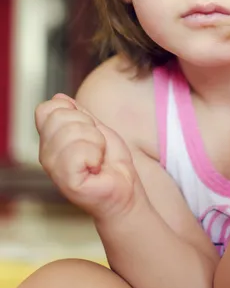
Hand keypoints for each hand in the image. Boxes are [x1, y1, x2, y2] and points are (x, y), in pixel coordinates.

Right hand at [36, 94, 144, 220]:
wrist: (125, 189)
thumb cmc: (110, 161)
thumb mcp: (95, 128)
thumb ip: (77, 113)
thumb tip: (58, 97)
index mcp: (50, 139)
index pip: (46, 109)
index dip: (72, 111)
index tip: (87, 128)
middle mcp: (46, 153)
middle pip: (59, 116)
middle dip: (88, 126)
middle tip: (96, 146)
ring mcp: (54, 168)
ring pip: (72, 132)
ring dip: (95, 142)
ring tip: (97, 157)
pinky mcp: (66, 181)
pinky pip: (79, 151)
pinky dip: (96, 155)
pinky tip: (96, 168)